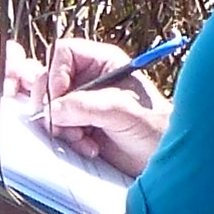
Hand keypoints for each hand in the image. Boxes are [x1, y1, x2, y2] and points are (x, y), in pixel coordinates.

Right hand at [0, 21, 165, 180]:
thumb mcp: (123, 112)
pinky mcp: (80, 124)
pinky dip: (67, 139)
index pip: (63, 52)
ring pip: (50, 106)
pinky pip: (57, 127)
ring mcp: (83, 102)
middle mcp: (90, 78)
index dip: (56, 73)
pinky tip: (89, 147)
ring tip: (84, 139)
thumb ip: (87, 106)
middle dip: (53, 106)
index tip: (60, 98)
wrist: (163, 160)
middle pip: (50, 79)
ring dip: (61, 127)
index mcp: (103, 61)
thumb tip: (53, 110)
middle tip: (61, 125)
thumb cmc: (154, 128)